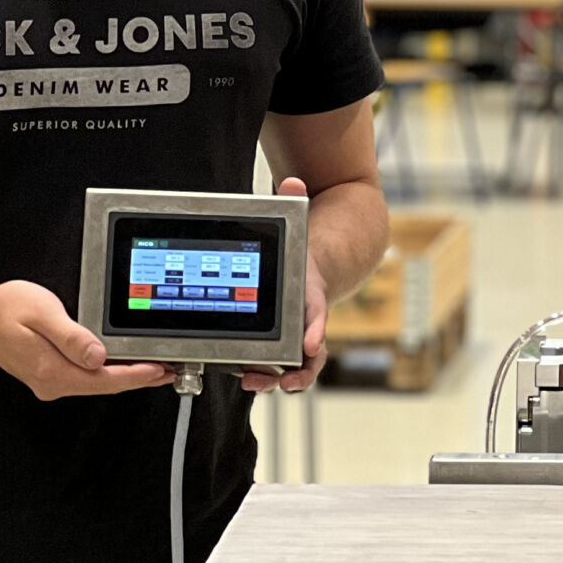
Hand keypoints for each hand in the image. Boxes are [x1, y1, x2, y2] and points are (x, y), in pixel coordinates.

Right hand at [0, 279, 174, 400]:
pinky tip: (119, 362)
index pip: (105, 379)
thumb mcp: (43, 314)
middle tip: (169, 370)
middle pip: (105, 385)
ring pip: (96, 383)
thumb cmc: (5, 311)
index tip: (161, 370)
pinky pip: (85, 377)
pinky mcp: (48, 373)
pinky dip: (107, 371)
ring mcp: (49, 380)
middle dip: (139, 378)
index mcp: (53, 370)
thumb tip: (98, 356)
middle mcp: (52, 382)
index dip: (137, 376)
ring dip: (125, 376)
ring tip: (153, 367)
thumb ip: (72, 337)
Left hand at [243, 177, 327, 393]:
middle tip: (284, 381)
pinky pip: (279, 366)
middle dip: (299, 371)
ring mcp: (298, 337)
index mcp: (312, 293)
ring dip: (277, 379)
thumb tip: (291, 179)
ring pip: (296, 367)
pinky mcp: (284, 346)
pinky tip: (245, 375)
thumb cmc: (304, 253)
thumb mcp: (301, 226)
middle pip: (312, 353)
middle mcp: (309, 320)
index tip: (310, 343)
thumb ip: (295, 201)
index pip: (318, 312)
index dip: (315, 328)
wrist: (317, 268)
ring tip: (257, 383)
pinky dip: (265, 374)